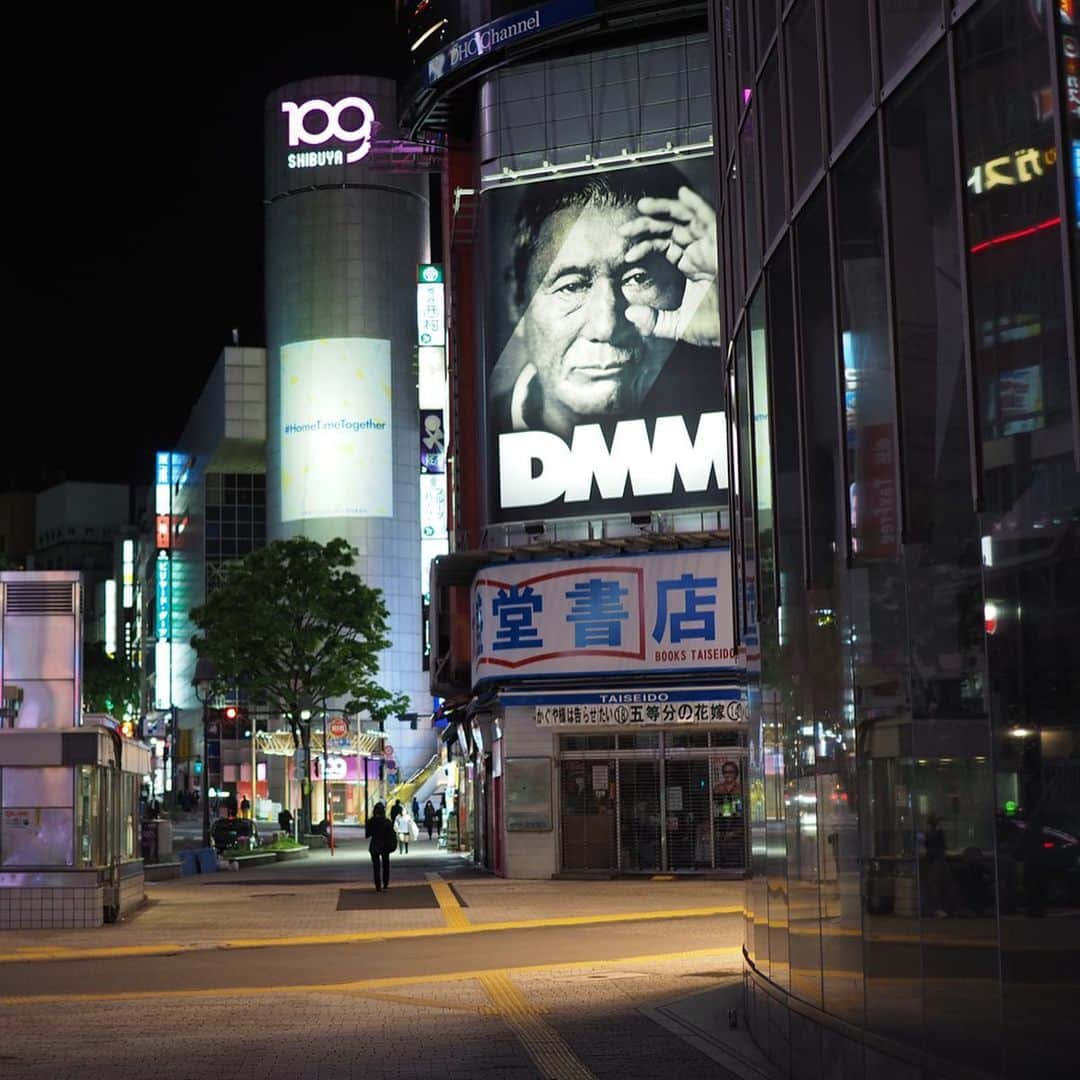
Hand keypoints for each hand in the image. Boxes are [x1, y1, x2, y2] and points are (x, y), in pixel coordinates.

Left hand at [618, 186, 720, 346]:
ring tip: (642, 208)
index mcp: (690, 266)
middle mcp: (698, 251)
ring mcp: (709, 244)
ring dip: (662, 210)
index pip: (663, 245)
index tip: (627, 255)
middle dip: (645, 226)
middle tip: (624, 230)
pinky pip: (707, 216)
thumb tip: (631, 314)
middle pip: (668, 228)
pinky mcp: (720, 241)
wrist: (738, 327)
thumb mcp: (678, 325)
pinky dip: (695, 203)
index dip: (644, 246)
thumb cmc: (714, 326)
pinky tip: (682, 193)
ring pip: (683, 218)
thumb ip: (654, 321)